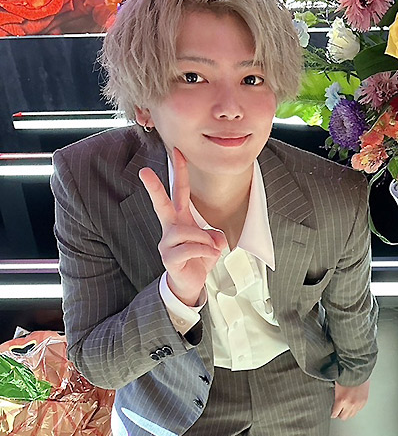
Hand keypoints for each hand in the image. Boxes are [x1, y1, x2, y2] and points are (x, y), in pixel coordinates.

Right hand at [139, 147, 226, 306]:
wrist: (190, 283)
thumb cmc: (198, 259)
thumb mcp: (212, 244)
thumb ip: (215, 236)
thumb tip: (215, 240)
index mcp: (181, 218)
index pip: (180, 191)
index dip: (180, 172)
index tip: (177, 152)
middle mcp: (171, 228)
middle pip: (162, 204)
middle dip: (154, 188)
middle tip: (144, 172)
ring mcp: (167, 243)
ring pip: (186, 231)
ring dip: (203, 239)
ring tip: (210, 249)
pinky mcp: (169, 258)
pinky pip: (188, 249)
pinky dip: (203, 251)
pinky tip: (209, 256)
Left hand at [331, 379, 369, 419]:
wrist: (358, 371)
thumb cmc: (346, 377)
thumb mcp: (337, 389)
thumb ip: (336, 399)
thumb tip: (335, 406)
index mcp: (341, 400)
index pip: (335, 414)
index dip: (333, 413)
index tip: (333, 413)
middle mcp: (350, 404)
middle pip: (344, 417)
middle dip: (340, 414)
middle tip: (339, 411)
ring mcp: (358, 404)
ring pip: (352, 415)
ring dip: (348, 412)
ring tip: (347, 407)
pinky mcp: (364, 402)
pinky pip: (358, 410)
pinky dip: (355, 408)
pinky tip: (353, 403)